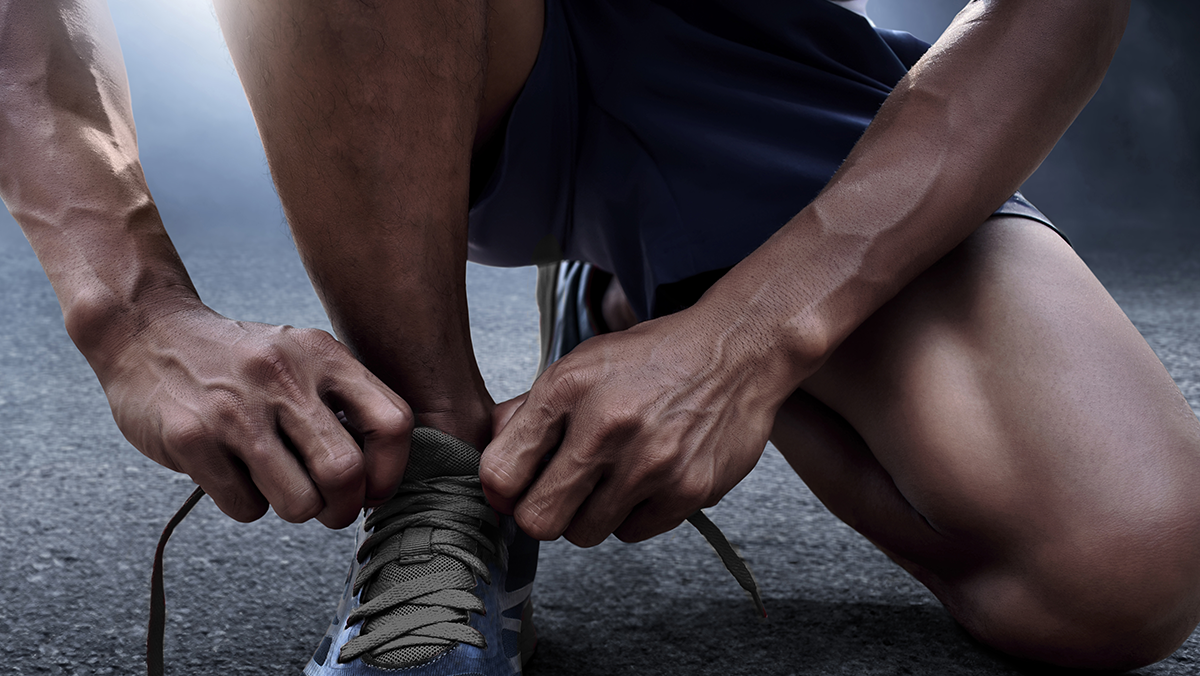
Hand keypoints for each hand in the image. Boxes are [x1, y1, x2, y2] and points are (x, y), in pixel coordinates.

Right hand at [97, 302, 412, 527]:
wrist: (146, 331)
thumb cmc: (239, 362)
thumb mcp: (300, 357)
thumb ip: (342, 402)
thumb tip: (381, 474)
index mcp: (323, 355)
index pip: (392, 423)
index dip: (391, 470)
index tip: (373, 488)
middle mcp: (284, 378)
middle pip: (345, 473)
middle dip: (343, 507)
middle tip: (329, 509)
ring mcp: (236, 410)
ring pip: (299, 503)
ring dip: (294, 509)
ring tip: (276, 484)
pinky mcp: (192, 439)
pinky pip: (246, 507)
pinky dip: (246, 504)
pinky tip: (232, 472)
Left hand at [480, 305, 791, 545]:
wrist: (737, 352)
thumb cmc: (653, 359)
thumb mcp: (581, 366)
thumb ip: (528, 414)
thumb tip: (491, 472)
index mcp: (568, 389)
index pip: (502, 473)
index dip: (502, 490)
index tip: (515, 488)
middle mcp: (606, 427)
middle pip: (539, 520)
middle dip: (543, 512)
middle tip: (561, 493)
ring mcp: (650, 463)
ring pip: (585, 534)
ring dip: (589, 515)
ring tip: (610, 478)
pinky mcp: (688, 489)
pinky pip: (632, 533)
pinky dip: (632, 514)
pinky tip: (646, 479)